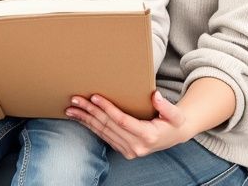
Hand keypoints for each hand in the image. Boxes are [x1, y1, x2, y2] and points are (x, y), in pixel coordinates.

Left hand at [66, 91, 188, 159]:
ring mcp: (129, 151)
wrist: (175, 137)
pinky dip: (91, 127)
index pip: (122, 120)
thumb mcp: (175, 114)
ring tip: (71, 109)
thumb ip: (166, 106)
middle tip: (76, 100)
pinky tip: (81, 118)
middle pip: (108, 126)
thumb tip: (155, 96)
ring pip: (103, 132)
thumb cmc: (174, 122)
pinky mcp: (124, 151)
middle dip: (90, 111)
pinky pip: (104, 137)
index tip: (94, 97)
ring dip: (86, 120)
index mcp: (147, 136)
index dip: (107, 108)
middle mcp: (136, 146)